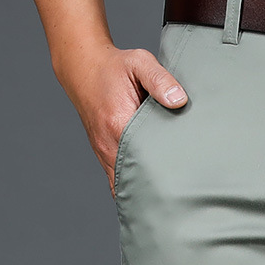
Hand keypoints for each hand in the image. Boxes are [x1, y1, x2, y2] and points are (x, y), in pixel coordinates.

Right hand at [52, 41, 187, 197]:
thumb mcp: (140, 63)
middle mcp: (108, 143)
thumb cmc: (115, 66)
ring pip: (122, 184)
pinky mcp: (104, 153)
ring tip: (168, 201)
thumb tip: (179, 100)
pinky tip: (149, 194)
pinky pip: (116, 179)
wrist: (83, 67)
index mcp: (118, 124)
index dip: (163, 174)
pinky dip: (131, 187)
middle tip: (180, 198)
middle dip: (155, 191)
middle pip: (133, 179)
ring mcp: (104, 151)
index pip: (144, 160)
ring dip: (142, 192)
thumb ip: (161, 80)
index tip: (182, 183)